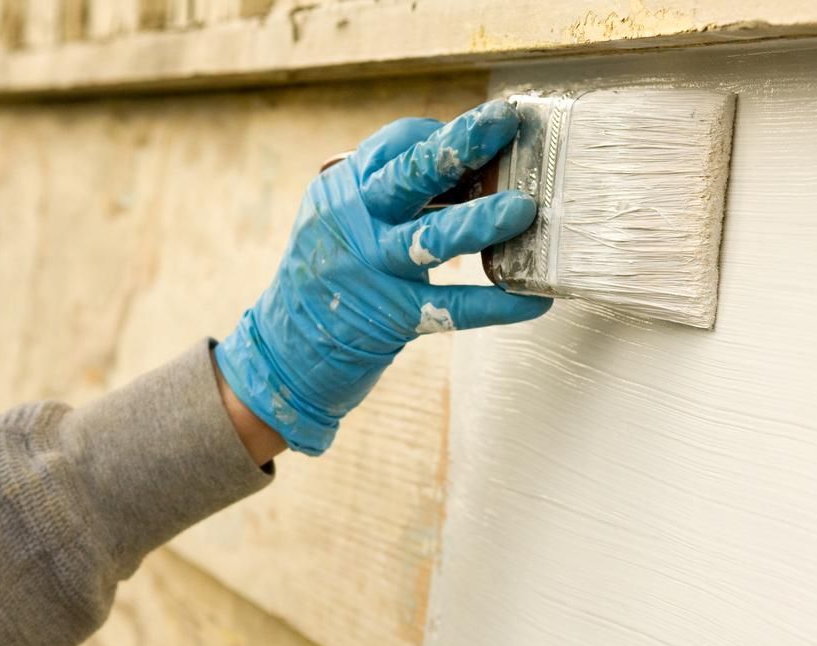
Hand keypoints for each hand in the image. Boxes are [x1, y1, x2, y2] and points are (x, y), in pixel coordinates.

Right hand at [216, 100, 551, 454]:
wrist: (284, 350)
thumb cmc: (328, 276)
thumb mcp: (342, 221)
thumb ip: (391, 197)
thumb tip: (473, 176)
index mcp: (344, 190)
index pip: (398, 143)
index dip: (446, 134)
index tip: (488, 133)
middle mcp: (355, 222)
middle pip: (410, 175)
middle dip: (460, 146)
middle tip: (503, 123)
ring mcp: (372, 270)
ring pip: (430, 238)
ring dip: (478, 221)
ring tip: (522, 209)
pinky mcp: (391, 317)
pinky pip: (451, 309)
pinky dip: (494, 305)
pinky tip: (531, 300)